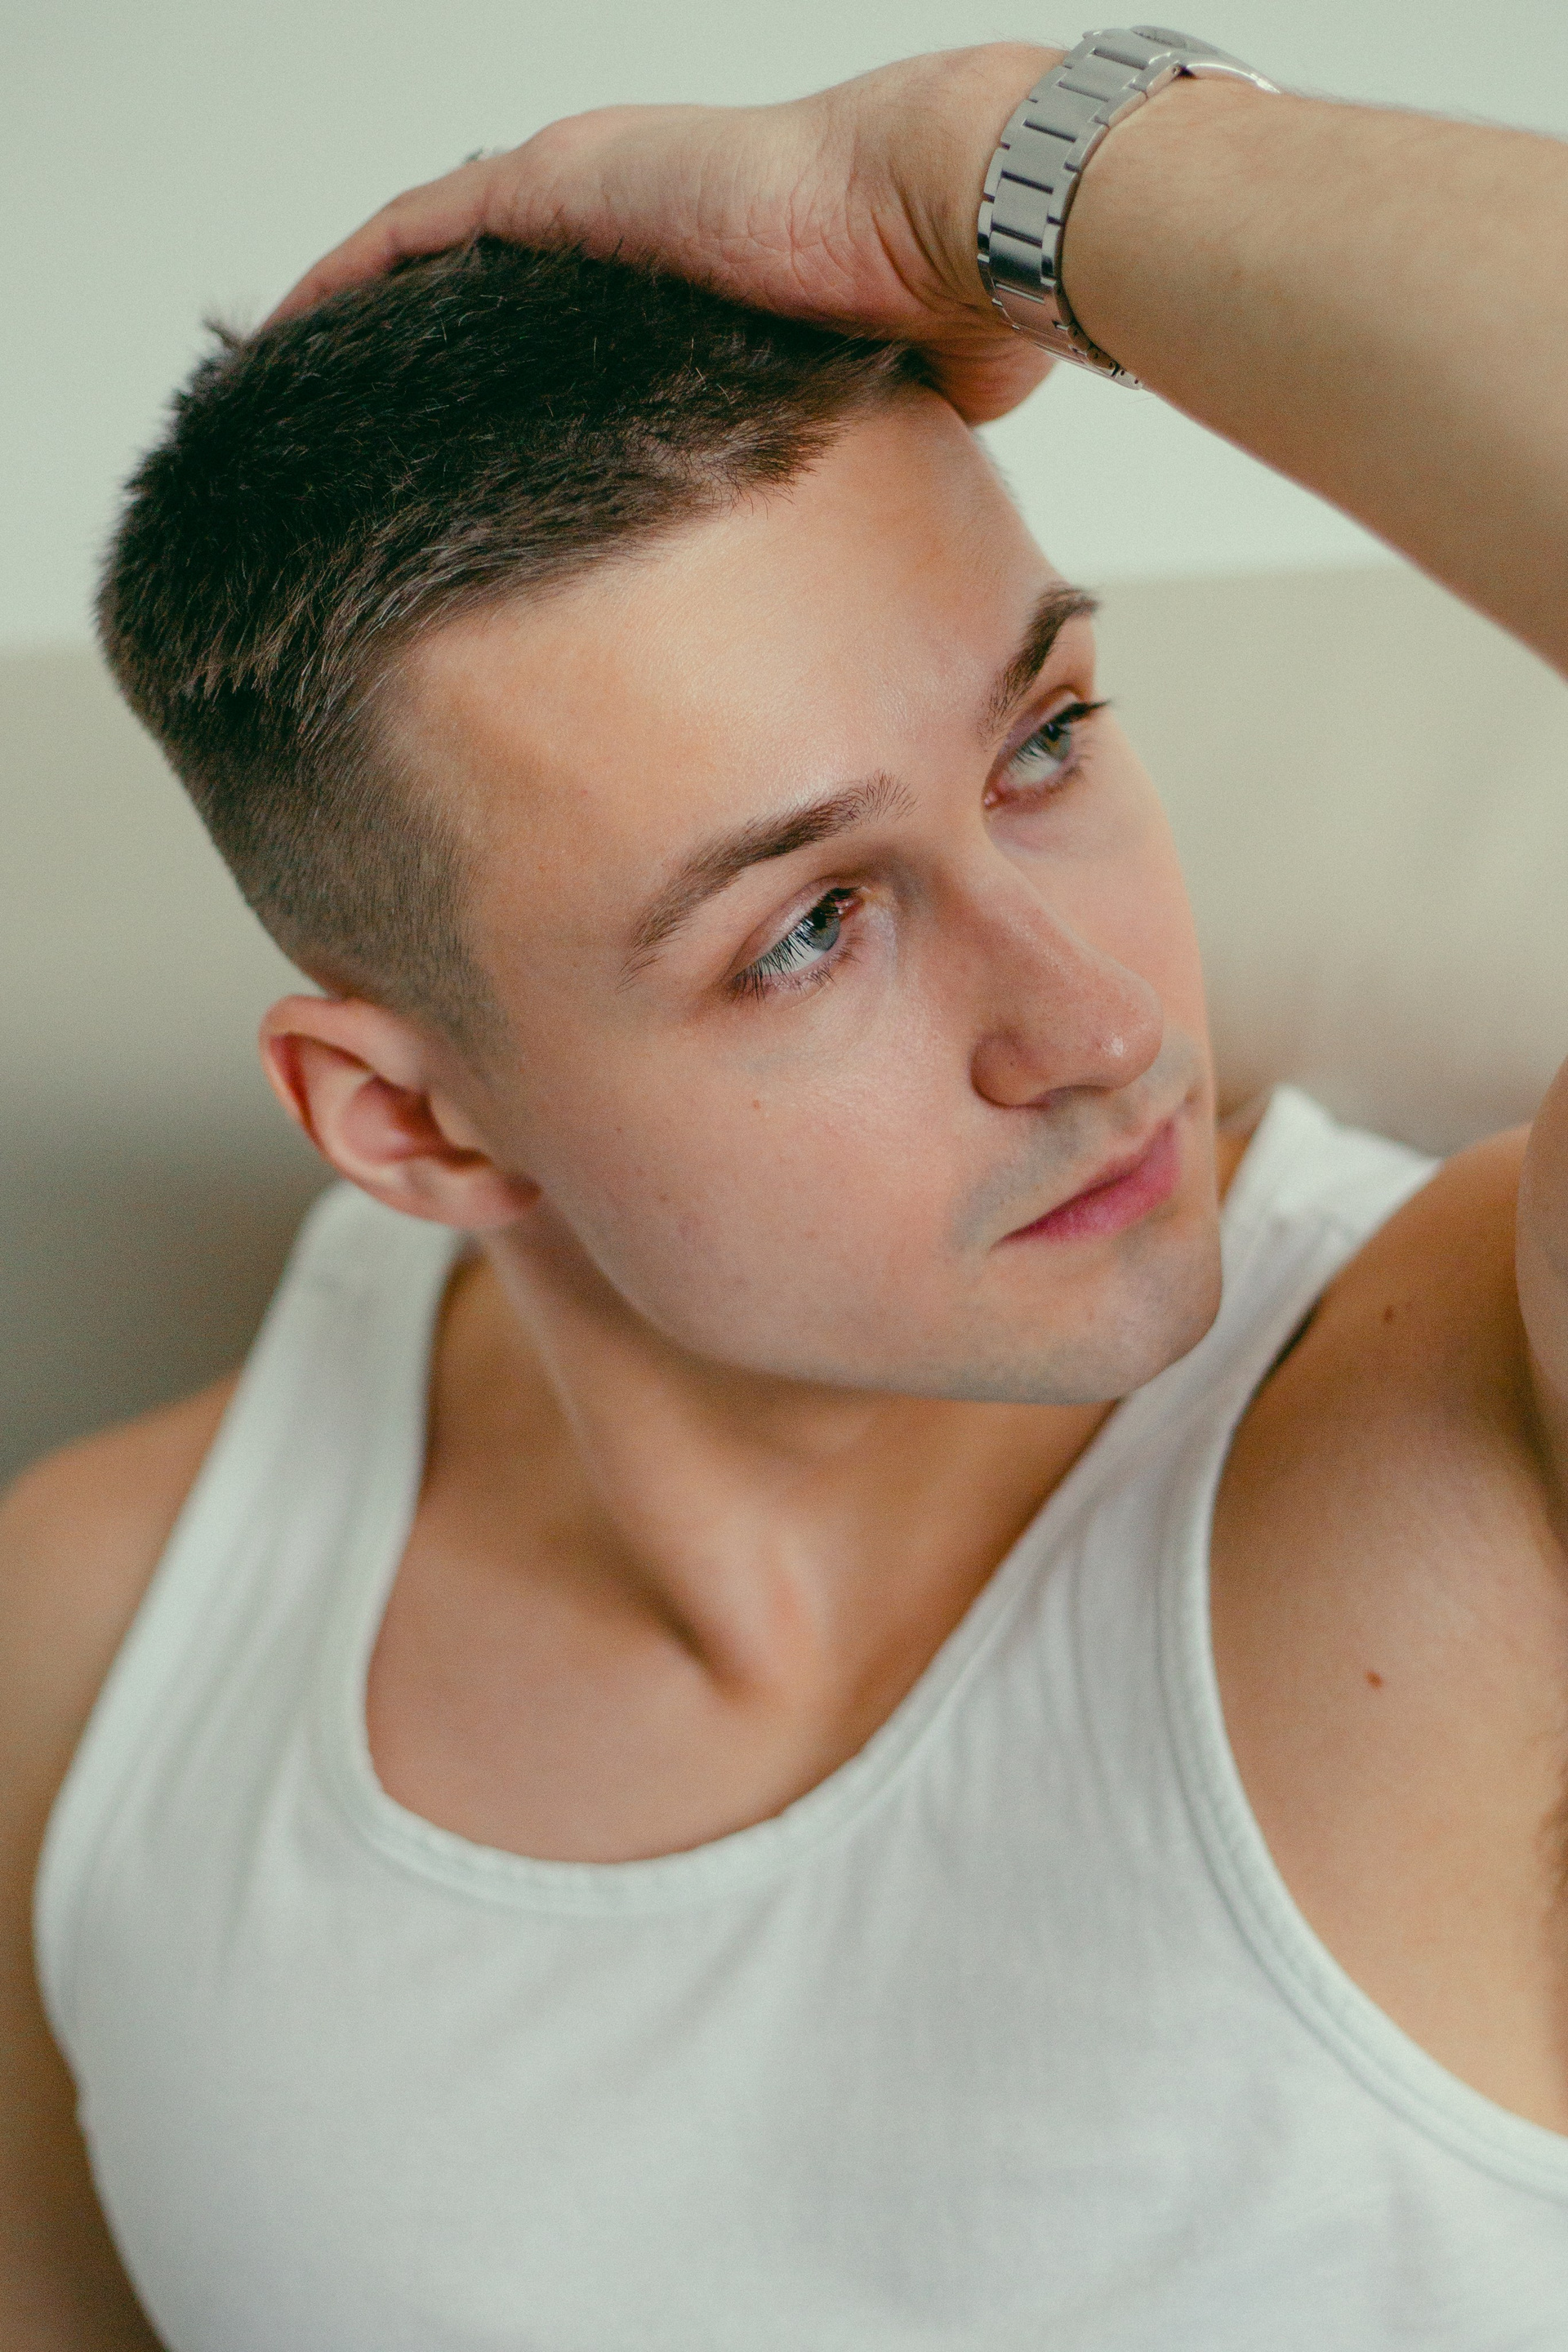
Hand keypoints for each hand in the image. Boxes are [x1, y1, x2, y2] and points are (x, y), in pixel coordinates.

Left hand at [266, 45, 1057, 423]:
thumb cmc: (945, 295)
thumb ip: (852, 430)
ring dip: (365, 314)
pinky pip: (416, 236)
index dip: (505, 367)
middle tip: (352, 420)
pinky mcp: (558, 191)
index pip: (568, 316)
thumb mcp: (886, 391)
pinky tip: (290, 336)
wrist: (953, 217)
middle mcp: (625, 214)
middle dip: (420, 345)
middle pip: (485, 281)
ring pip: (435, 254)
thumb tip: (884, 496)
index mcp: (694, 265)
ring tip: (294, 384)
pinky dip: (348, 281)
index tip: (460, 435)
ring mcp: (584, 192)